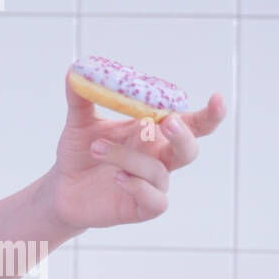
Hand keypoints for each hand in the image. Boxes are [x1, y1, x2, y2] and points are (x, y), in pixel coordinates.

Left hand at [39, 69, 227, 230]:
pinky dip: (139, 187)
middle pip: (189, 148)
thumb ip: (81, 97)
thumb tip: (75, 70)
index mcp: (152, 133)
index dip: (209, 114)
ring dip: (127, 157)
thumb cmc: (80, 152)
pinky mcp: (141, 208)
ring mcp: (152, 184)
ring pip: (159, 172)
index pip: (190, 123)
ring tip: (96, 148)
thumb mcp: (78, 121)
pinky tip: (118, 178)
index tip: (218, 98)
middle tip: (166, 122)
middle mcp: (158, 158)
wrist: (61, 188)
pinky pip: (155, 201)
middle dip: (183, 134)